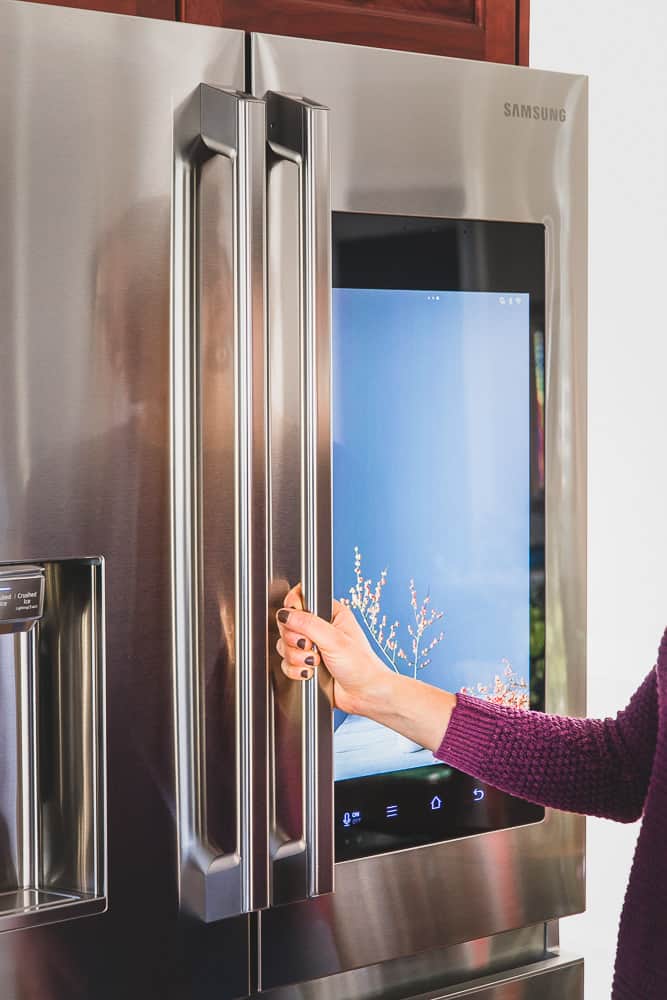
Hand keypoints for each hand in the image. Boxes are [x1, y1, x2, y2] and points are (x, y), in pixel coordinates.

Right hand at [275, 584, 391, 716]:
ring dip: (296, 657)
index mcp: (330, 613)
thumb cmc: (361, 666)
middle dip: (295, 640)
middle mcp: (319, 627)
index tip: (296, 621)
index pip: (301, 599)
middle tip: (310, 646)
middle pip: (288, 624)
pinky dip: (295, 670)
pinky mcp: (306, 664)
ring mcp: (312, 646)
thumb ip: (308, 624)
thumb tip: (286, 614)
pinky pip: (286, 663)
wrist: (365, 695)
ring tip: (315, 663)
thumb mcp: (335, 640)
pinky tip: (310, 673)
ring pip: (285, 645)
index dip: (293, 609)